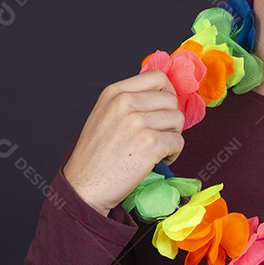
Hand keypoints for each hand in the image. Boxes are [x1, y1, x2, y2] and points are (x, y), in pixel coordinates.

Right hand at [62, 70, 186, 216]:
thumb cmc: (95, 156)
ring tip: (157, 148)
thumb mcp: (104, 115)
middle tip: (159, 135)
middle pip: (171, 100)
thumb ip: (129, 101)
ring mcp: (138, 122)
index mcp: (114, 92)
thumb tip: (164, 95)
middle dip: (170, 119)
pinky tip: (159, 160)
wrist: (84, 187)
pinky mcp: (150, 143)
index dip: (167, 94)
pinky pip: (179, 141)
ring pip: (178, 120)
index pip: (158, 77)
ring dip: (173, 136)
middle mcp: (125, 102)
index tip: (163, 109)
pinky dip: (174, 153)